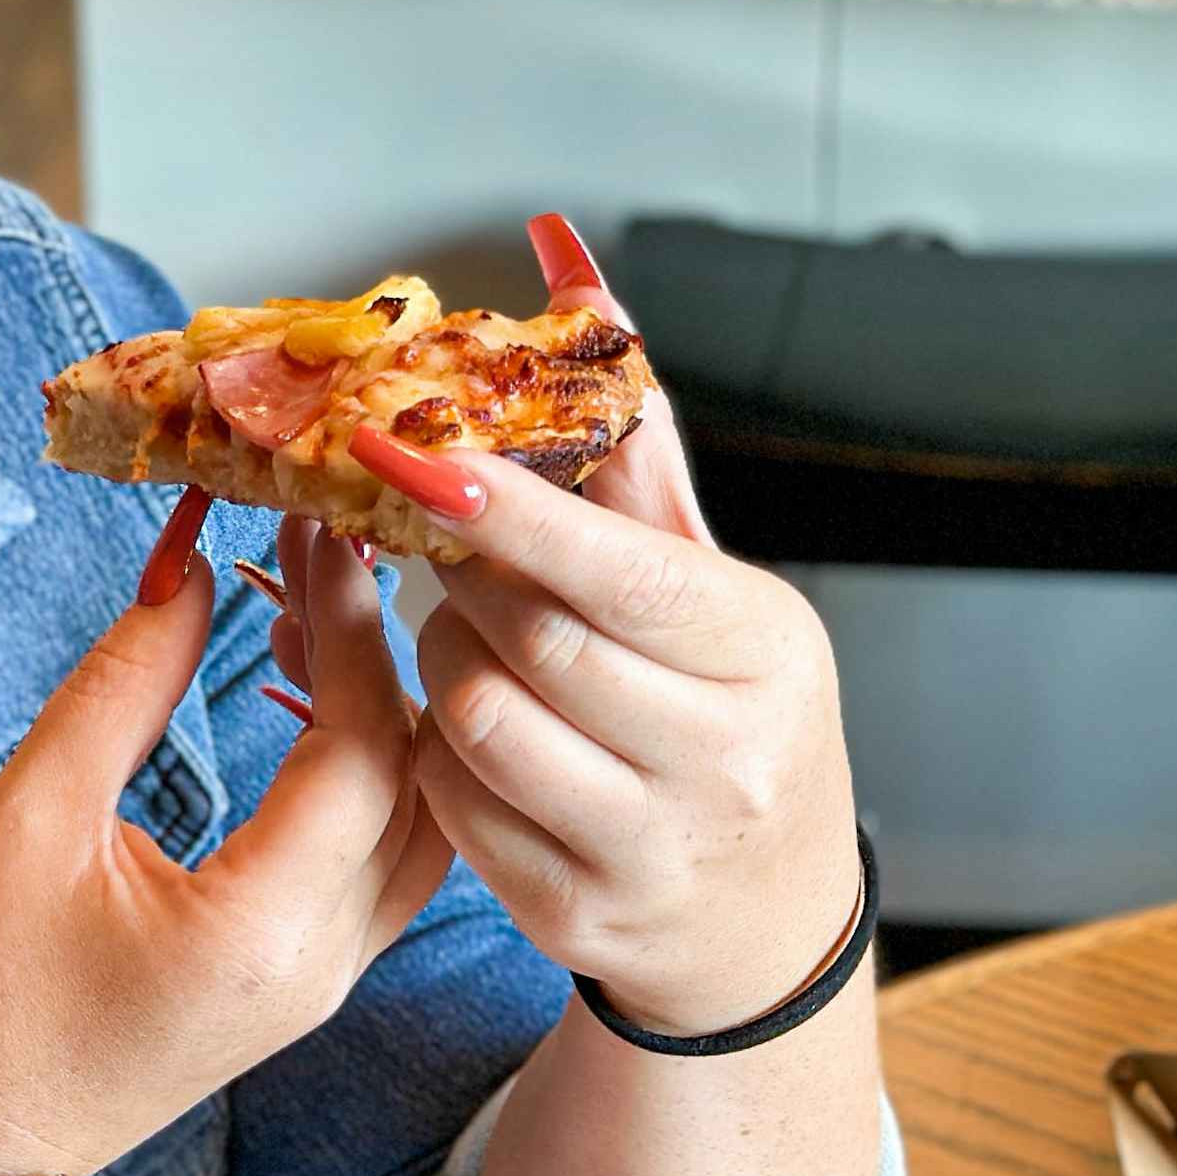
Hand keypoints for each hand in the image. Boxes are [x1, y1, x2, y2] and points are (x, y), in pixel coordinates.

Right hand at [0, 494, 446, 1175]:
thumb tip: (195, 564)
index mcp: (262, 928)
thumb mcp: (30, 816)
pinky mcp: (308, 984)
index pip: (361, 747)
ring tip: (314, 611)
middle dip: (383, 653)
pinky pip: (384, 862)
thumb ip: (124, 682)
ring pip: (420, 825)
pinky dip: (370, 772)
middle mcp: (324, 963)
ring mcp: (328, 983)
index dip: (346, 626)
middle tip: (324, 548)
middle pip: (417, 781)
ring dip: (389, 713)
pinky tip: (307, 700)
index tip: (312, 528)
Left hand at [350, 216, 861, 1039]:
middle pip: (528, 640)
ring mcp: (652, 847)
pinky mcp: (579, 916)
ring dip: (443, 668)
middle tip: (452, 559)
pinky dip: (440, 757)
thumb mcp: (703, 578)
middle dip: (465, 586)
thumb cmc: (722, 708)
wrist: (761, 913)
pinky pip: (456, 808)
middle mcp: (722, 753)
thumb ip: (628, 432)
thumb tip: (566, 259)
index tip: (414, 457)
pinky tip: (476, 737)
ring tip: (473, 647)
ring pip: (479, 721)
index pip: (614, 570)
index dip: (507, 512)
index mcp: (762, 649)